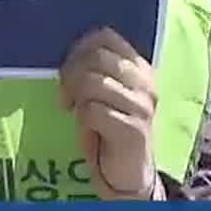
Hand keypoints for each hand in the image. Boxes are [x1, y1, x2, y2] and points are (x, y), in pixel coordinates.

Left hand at [58, 28, 158, 199]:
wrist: (128, 173)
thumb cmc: (109, 128)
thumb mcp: (103, 92)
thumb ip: (93, 70)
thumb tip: (69, 56)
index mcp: (139, 67)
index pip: (105, 37)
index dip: (78, 49)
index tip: (68, 71)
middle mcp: (145, 83)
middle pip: (96, 57)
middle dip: (71, 74)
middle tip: (65, 96)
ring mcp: (142, 106)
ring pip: (93, 82)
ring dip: (75, 97)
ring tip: (75, 111)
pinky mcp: (133, 130)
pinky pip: (93, 111)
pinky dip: (82, 119)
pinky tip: (87, 129)